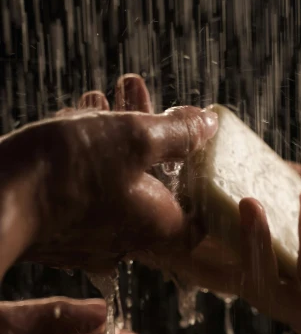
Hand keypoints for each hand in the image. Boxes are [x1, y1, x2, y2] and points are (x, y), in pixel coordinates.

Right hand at [0, 74, 216, 273]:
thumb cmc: (68, 172)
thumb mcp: (134, 136)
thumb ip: (177, 132)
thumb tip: (207, 125)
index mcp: (158, 227)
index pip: (199, 210)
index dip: (199, 172)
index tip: (191, 141)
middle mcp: (128, 240)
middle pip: (153, 183)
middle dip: (148, 133)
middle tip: (135, 92)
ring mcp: (91, 239)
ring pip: (115, 180)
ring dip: (112, 136)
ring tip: (102, 95)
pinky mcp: (59, 231)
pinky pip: (85, 190)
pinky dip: (86, 155)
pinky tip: (76, 119)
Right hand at [171, 167, 300, 333]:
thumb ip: (289, 184)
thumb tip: (243, 152)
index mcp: (276, 273)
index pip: (213, 256)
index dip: (177, 232)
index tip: (149, 198)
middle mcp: (285, 298)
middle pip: (221, 278)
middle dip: (189, 248)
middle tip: (165, 212)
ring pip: (262, 286)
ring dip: (250, 244)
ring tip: (244, 201)